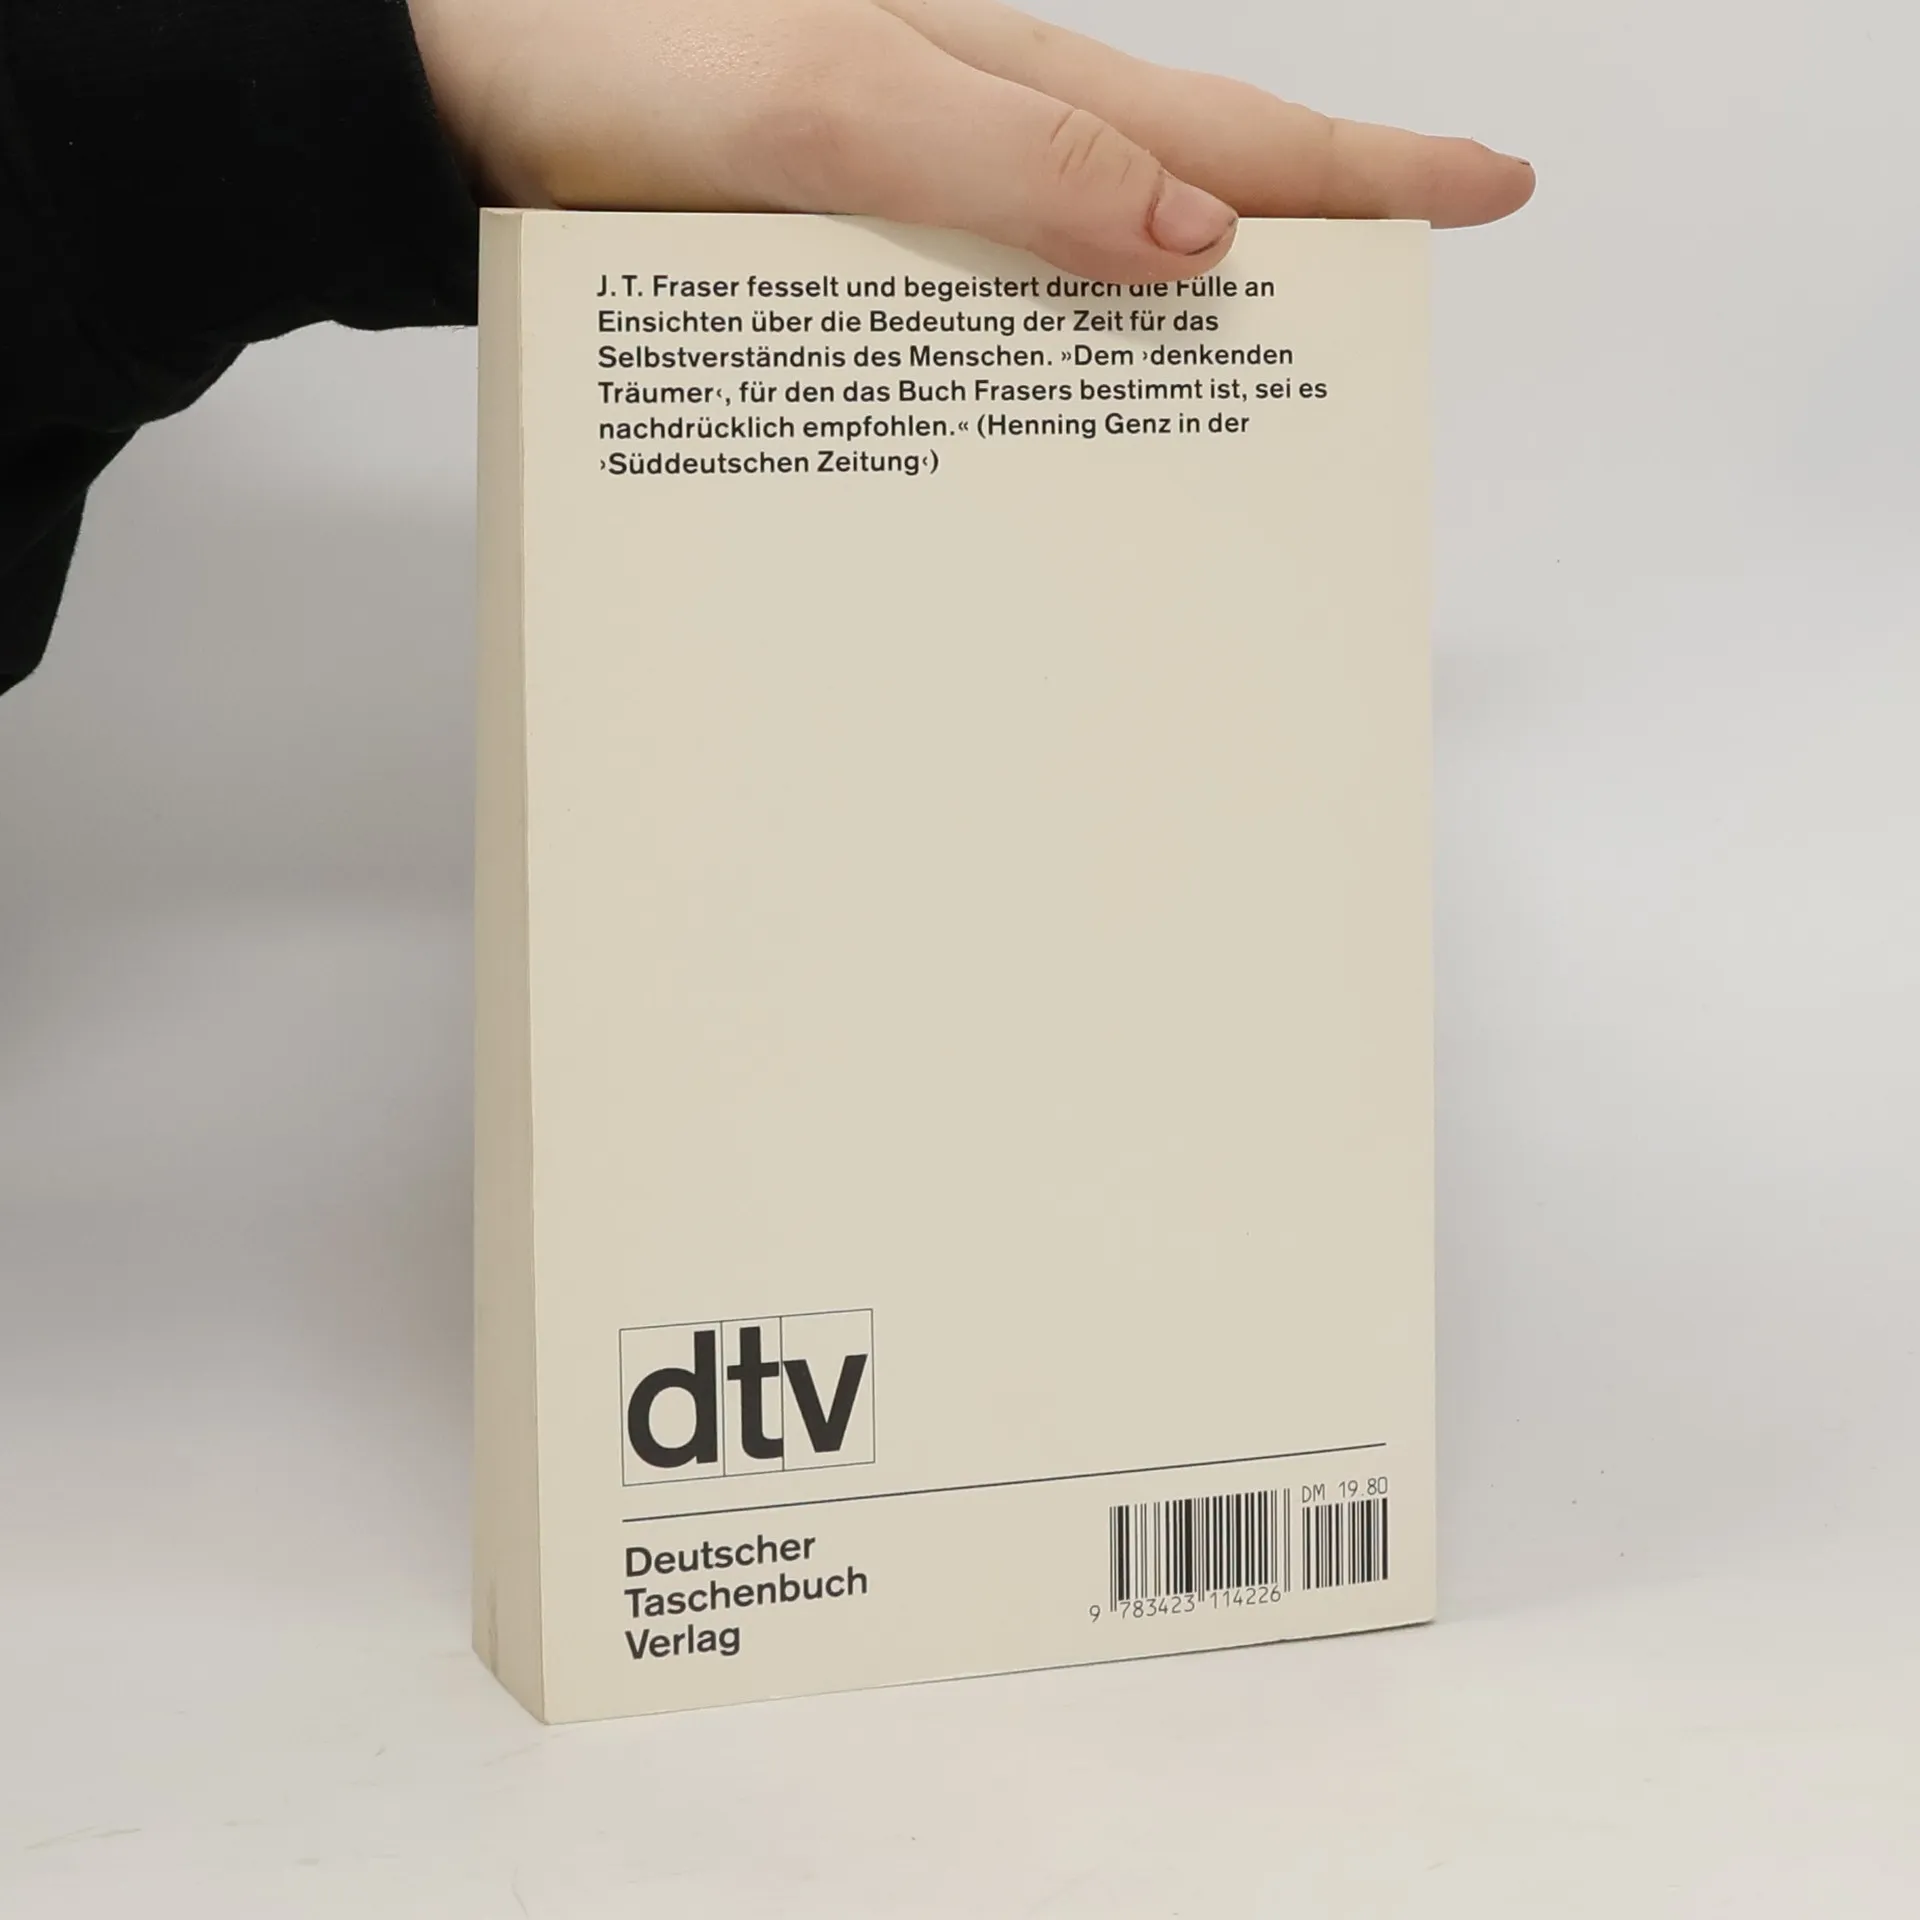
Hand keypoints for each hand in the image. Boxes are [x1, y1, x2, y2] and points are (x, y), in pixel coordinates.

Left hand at [407, 0, 1533, 281]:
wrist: (443, 77)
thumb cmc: (613, 55)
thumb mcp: (826, 103)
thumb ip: (1011, 153)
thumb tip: (1199, 242)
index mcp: (1001, 81)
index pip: (1224, 138)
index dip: (1365, 170)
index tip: (1491, 189)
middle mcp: (974, 129)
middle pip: (1180, 192)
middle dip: (1303, 244)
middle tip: (1393, 306)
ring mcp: (912, 183)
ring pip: (1082, 255)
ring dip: (1175, 313)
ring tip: (1252, 387)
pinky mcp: (840, 236)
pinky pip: (976, 298)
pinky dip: (1040, 347)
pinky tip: (1051, 392)